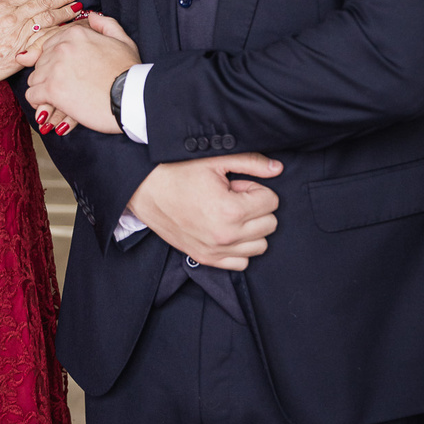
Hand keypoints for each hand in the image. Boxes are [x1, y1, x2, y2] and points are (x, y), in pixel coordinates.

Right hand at [0, 0, 83, 88]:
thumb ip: (3, 10)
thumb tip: (18, 4)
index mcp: (3, 6)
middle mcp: (12, 17)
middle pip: (44, 2)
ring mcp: (18, 34)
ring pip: (47, 19)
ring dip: (65, 11)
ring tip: (79, 5)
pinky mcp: (20, 53)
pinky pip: (44, 41)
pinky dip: (58, 34)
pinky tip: (69, 30)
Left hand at [24, 11, 140, 133]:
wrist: (131, 97)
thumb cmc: (129, 72)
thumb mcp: (122, 40)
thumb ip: (105, 24)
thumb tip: (91, 16)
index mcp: (75, 34)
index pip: (50, 44)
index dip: (57, 60)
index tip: (66, 72)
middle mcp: (61, 47)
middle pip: (41, 61)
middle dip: (49, 74)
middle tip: (64, 87)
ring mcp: (55, 68)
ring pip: (34, 78)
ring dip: (43, 89)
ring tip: (57, 98)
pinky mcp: (51, 90)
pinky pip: (31, 95)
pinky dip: (38, 102)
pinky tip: (50, 106)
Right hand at [128, 153, 281, 269]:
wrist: (145, 190)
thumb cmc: (178, 172)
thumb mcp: (215, 160)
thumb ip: (251, 163)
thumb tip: (278, 169)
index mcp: (230, 211)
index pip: (271, 202)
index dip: (256, 188)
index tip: (237, 184)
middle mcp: (225, 236)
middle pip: (270, 224)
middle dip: (256, 207)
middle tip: (233, 196)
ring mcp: (215, 251)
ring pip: (260, 245)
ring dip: (251, 228)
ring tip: (229, 212)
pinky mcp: (205, 259)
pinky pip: (241, 263)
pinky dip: (240, 248)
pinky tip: (226, 230)